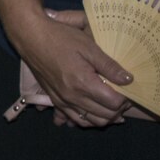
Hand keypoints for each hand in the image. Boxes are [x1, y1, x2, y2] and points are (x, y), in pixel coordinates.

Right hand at [12, 7, 132, 126]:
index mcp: (83, 84)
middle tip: (124, 98)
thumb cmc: (61, 38)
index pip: (113, 103)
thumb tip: (129, 80)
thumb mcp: (89, 47)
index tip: (129, 90)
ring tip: (112, 108)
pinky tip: (91, 113)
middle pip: (104, 116)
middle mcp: (73, 97)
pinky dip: (86, 120)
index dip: (125, 99)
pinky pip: (73, 119)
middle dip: (118, 110)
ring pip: (89, 122)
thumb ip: (109, 66)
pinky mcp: (54, 100)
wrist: (31, 37)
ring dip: (104, 118)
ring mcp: (62, 100)